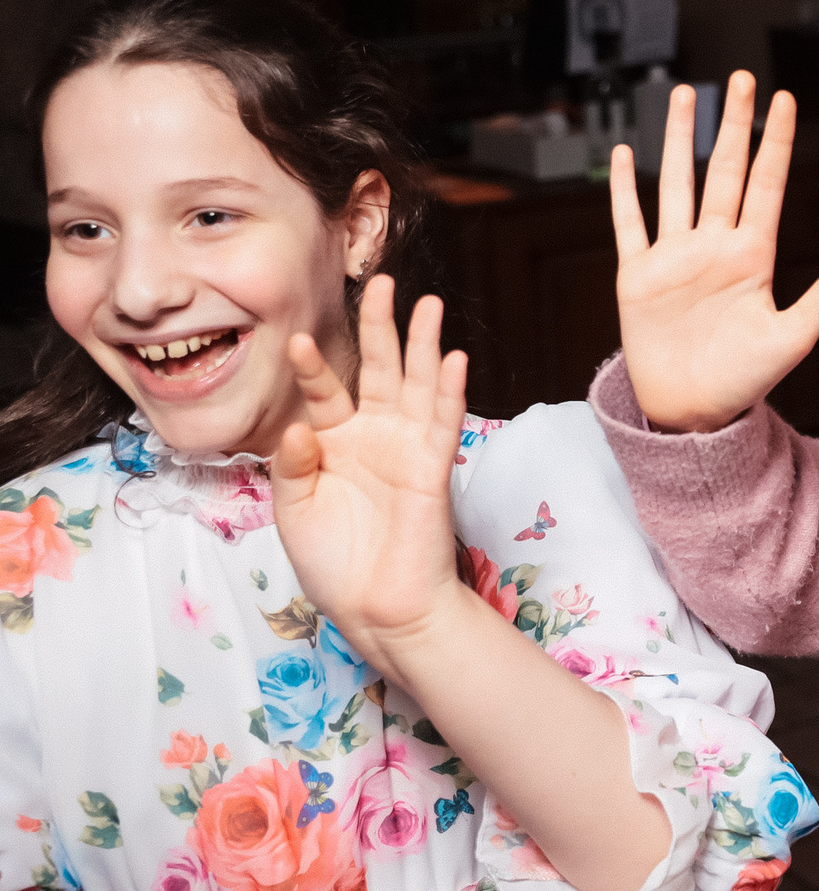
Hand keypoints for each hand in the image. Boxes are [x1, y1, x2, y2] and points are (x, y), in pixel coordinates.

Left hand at [272, 278, 476, 680]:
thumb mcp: (294, 511)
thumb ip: (293, 466)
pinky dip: (449, 390)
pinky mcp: (432, 468)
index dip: (310, 366)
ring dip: (424, 344)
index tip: (291, 338)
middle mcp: (374, 437)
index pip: (324, 392)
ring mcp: (406, 449)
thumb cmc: (334, 564)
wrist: (377, 607)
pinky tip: (453, 357)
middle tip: (381, 282)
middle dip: (380, 326)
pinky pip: (442, 421)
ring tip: (428, 303)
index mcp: (335, 443)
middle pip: (381, 370)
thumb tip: (300, 427)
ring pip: (418, 384)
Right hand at [609, 72, 818, 432]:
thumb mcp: (795, 334)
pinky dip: (623, 190)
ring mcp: (674, 257)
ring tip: (684, 95)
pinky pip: (629, 223)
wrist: (693, 413)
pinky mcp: (637, 275)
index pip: (766, 184)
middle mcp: (714, 247)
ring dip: (678, 140)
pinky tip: (622, 155)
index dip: (774, 142)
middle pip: (724, 171)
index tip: (784, 101)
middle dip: (732, 125)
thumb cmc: (746, 380)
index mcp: (753, 256)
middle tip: (741, 79)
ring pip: (675, 183)